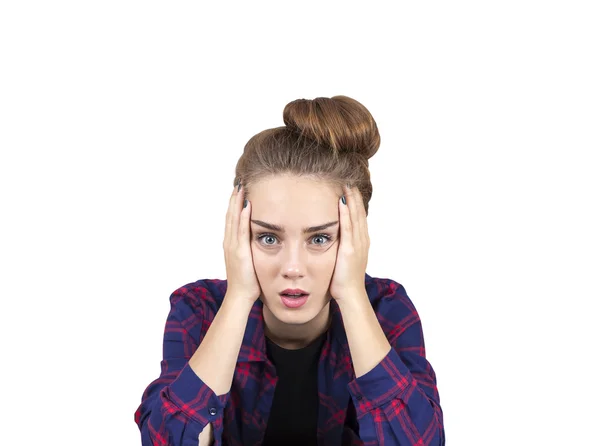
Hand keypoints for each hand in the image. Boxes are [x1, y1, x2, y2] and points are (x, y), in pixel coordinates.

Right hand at [222, 181, 261, 304]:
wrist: (240, 296)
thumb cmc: (248, 282)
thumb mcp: (249, 260)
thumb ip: (251, 249)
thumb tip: (261, 240)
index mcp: (232, 244)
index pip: (232, 219)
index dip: (234, 204)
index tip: (239, 190)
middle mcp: (230, 242)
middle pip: (230, 215)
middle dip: (234, 198)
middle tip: (239, 182)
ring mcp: (233, 246)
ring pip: (233, 219)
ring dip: (236, 203)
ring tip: (241, 188)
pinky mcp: (239, 252)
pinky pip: (241, 231)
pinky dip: (242, 217)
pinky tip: (246, 206)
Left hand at [329, 184, 369, 300]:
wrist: (351, 294)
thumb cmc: (344, 280)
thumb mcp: (345, 259)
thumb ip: (342, 247)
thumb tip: (335, 239)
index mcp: (361, 242)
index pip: (359, 217)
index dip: (356, 202)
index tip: (351, 189)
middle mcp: (362, 240)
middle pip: (359, 213)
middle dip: (354, 196)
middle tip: (350, 180)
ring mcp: (357, 244)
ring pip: (355, 217)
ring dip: (351, 200)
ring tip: (347, 185)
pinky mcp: (349, 249)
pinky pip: (348, 227)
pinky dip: (345, 213)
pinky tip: (341, 202)